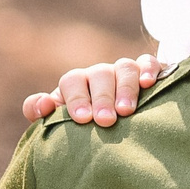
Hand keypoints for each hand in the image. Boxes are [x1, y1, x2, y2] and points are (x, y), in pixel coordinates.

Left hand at [19, 54, 168, 126]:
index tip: (82, 118)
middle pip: (99, 74)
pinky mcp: (147, 71)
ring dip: (126, 88)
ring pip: (124, 68)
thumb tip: (42, 104)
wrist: (115, 124)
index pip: (72, 81)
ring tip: (126, 111)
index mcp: (76, 84)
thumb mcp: (59, 120)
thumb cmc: (83, 127)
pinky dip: (149, 69)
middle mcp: (99, 74)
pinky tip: (149, 83)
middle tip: (105, 120)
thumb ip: (40, 112)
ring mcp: (122, 71)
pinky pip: (148, 62)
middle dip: (102, 98)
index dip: (76, 98)